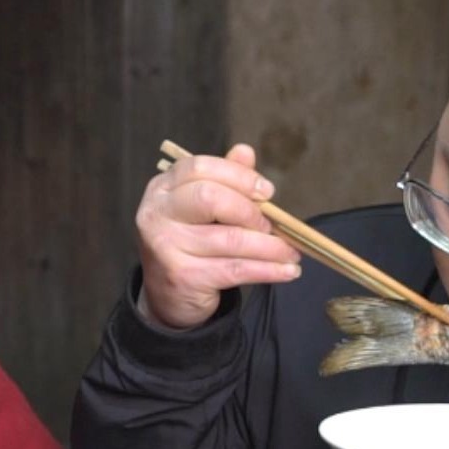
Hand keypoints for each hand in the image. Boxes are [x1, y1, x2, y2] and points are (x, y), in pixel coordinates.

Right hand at [137, 143, 300, 328]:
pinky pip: (236, 270)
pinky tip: (288, 270)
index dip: (238, 176)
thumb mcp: (200, 209)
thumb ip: (223, 179)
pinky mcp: (183, 277)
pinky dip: (268, 270)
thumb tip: (245, 152)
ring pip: (231, 239)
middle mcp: (157, 214)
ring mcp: (166, 246)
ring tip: (291, 252)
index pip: (200, 168)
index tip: (267, 192)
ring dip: (271, 247)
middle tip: (271, 226)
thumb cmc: (188, 244)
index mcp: (162, 188)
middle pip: (210, 198)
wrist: (166, 296)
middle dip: (250, 211)